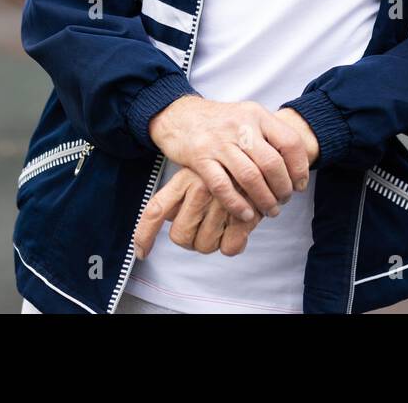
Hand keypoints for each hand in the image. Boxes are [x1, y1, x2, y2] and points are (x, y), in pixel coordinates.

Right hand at [134, 108, 319, 259]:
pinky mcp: (199, 157)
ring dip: (264, 200)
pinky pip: (223, 186)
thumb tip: (297, 168)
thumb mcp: (247, 117)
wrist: (180, 115)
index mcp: (257, 115)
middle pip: (272, 163)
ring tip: (269, 211)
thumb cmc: (219, 122)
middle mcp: (240, 126)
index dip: (300, 168)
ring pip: (250, 177)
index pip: (290, 142)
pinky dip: (237, 204)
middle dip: (283, 188)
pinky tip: (246, 214)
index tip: (300, 186)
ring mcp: (219, 141)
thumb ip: (270, 136)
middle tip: (283, 201)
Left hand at [134, 166, 261, 258]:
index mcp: (185, 178)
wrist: (266, 154)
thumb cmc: (229, 167)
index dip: (144, 235)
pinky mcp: (245, 214)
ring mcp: (223, 202)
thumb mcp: (198, 171)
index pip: (156, 209)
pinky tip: (239, 228)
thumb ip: (182, 195)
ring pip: (204, 245)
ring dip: (214, 242)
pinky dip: (234, 244)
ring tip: (224, 224)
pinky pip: (229, 248)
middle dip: (190, 240)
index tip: (141, 252)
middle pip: (180, 236)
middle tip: (203, 229)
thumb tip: (171, 220)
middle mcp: (200, 189)